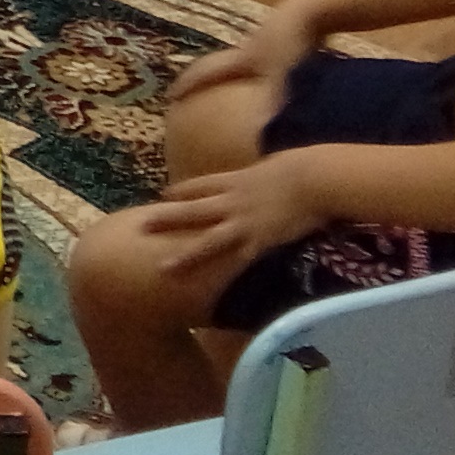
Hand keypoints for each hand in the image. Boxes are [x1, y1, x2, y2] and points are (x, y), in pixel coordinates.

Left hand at [143, 155, 327, 278]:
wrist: (314, 178)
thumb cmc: (301, 167)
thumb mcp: (274, 165)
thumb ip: (263, 173)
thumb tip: (268, 170)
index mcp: (235, 180)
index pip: (200, 185)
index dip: (180, 191)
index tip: (163, 196)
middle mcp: (232, 201)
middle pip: (191, 210)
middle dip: (166, 218)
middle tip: (141, 225)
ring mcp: (243, 222)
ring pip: (206, 242)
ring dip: (184, 256)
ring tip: (162, 268)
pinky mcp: (260, 241)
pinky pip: (236, 260)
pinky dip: (224, 274)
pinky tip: (212, 290)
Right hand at [166, 6, 315, 108]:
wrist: (319, 7)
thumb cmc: (296, 43)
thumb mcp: (285, 80)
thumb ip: (273, 109)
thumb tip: (259, 140)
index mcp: (244, 58)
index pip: (207, 73)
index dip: (187, 85)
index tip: (170, 96)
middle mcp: (250, 46)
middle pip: (222, 62)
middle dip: (207, 75)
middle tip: (193, 87)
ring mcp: (270, 37)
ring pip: (247, 57)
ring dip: (238, 71)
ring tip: (237, 84)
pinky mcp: (290, 32)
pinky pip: (270, 54)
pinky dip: (267, 67)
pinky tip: (280, 74)